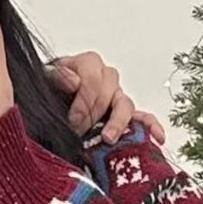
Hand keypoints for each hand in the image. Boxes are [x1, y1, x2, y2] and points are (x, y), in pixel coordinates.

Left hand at [51, 50, 165, 145]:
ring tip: (108, 138)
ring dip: (117, 122)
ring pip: (125, 105)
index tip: (72, 118)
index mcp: (86, 65)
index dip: (84, 97)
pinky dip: (151, 126)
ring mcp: (116, 98)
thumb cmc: (47, 94)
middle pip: (109, 90)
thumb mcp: (44, 81)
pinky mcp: (124, 116)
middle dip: (93, 113)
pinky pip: (143, 118)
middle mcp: (104, 79)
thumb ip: (56, 77)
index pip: (93, 73)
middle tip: (79, 130)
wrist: (46, 109)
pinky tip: (158, 137)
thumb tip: (72, 80)